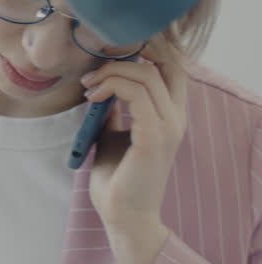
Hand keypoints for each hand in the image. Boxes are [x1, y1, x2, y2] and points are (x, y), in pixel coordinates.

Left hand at [83, 36, 187, 233]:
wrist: (122, 215)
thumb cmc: (117, 179)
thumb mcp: (113, 135)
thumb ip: (114, 111)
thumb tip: (100, 87)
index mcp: (170, 114)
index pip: (173, 66)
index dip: (151, 47)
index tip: (113, 47)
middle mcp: (176, 117)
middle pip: (165, 62)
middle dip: (130, 52)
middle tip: (95, 65)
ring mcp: (168, 126)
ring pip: (147, 74)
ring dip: (112, 71)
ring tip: (88, 85)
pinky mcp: (154, 137)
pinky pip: (137, 94)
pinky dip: (112, 86)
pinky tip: (93, 95)